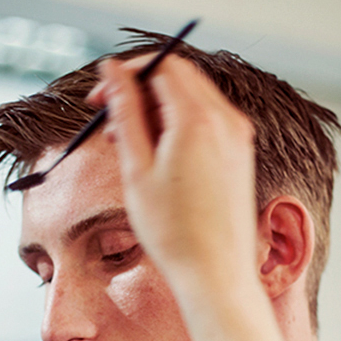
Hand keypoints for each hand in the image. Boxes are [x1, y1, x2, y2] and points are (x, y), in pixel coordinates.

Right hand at [89, 55, 258, 297]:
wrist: (215, 274)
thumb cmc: (174, 231)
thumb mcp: (137, 168)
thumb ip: (125, 112)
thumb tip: (112, 71)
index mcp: (199, 119)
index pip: (162, 66)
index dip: (127, 74)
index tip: (100, 99)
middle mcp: (226, 120)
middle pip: (179, 77)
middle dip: (141, 91)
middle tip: (110, 123)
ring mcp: (238, 137)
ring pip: (192, 99)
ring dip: (157, 110)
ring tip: (129, 147)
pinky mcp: (240, 154)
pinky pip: (207, 122)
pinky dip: (179, 127)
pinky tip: (158, 159)